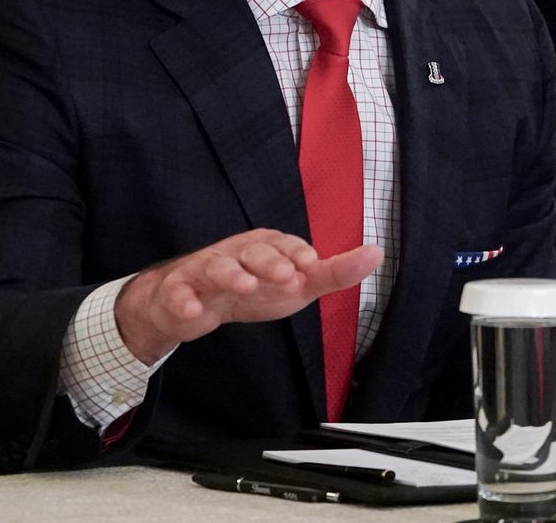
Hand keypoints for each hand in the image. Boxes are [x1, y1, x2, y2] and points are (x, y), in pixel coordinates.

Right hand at [113, 228, 382, 363]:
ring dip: (230, 274)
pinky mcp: (179, 291)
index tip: (311, 264)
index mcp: (266, 246)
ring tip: (245, 286)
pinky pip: (178, 293)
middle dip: (269, 261)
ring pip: (215, 266)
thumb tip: (377, 253)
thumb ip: (334, 273)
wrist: (196, 304)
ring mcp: (205, 270)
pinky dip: (184, 301)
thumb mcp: (298, 284)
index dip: (296, 252)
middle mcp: (236, 252)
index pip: (283, 243)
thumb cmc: (255, 288)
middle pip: (252, 250)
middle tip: (287, 276)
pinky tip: (194, 312)